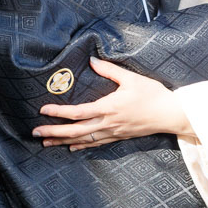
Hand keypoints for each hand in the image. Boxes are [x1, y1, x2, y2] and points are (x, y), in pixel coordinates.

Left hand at [34, 57, 192, 150]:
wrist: (172, 115)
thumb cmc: (153, 95)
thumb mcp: (131, 78)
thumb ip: (109, 70)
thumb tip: (92, 60)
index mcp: (108, 108)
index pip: (78, 112)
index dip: (59, 112)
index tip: (43, 110)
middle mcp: (108, 123)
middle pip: (75, 131)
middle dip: (54, 132)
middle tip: (35, 133)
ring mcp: (113, 132)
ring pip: (83, 139)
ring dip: (63, 141)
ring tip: (46, 143)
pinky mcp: (119, 136)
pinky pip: (97, 143)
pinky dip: (82, 145)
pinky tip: (72, 147)